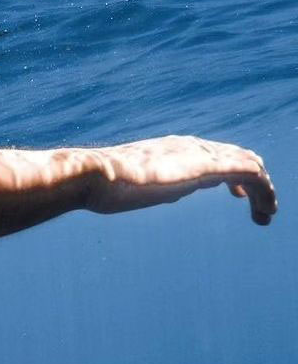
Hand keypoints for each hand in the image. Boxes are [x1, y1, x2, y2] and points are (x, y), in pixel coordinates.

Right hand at [82, 136, 276, 225]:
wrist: (96, 176)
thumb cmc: (104, 186)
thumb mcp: (136, 188)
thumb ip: (161, 187)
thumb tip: (176, 193)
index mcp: (174, 150)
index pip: (216, 155)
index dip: (232, 175)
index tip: (238, 196)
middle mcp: (192, 147)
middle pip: (239, 157)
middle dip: (254, 184)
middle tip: (262, 211)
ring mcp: (201, 155)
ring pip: (250, 166)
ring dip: (263, 191)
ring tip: (266, 215)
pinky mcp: (209, 167)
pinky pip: (250, 174)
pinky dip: (264, 191)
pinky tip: (265, 210)